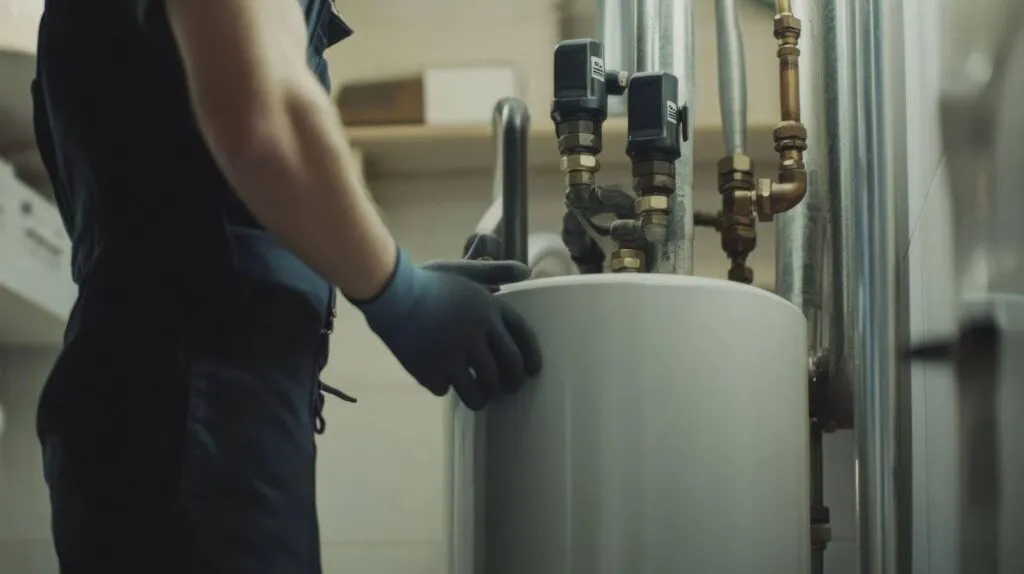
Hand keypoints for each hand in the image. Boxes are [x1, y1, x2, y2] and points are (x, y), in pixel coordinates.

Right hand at [353, 251, 541, 409]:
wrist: (389, 293)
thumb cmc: (428, 282)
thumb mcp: (464, 272)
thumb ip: (495, 272)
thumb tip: (527, 271)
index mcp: (489, 308)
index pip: (524, 338)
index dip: (532, 357)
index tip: (532, 371)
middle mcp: (478, 332)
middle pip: (509, 369)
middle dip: (512, 384)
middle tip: (506, 388)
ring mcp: (455, 354)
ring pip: (482, 390)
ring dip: (483, 396)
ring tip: (479, 396)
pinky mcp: (432, 370)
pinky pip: (448, 390)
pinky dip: (445, 388)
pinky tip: (442, 382)